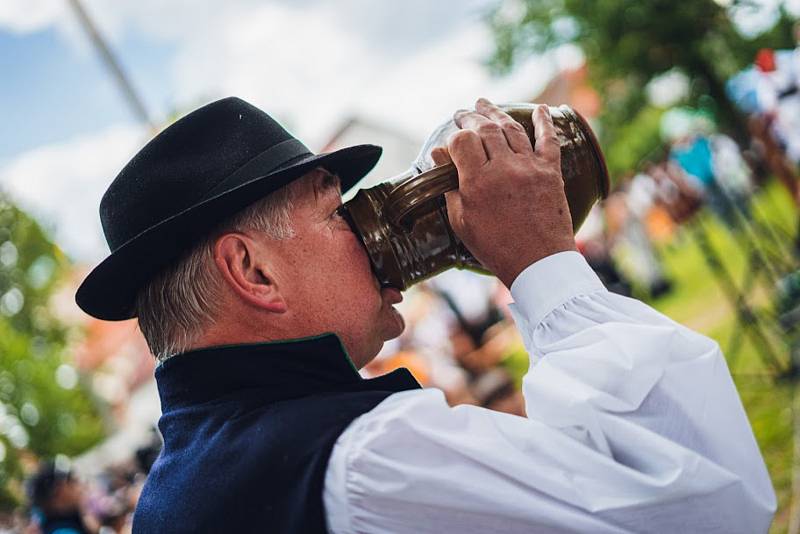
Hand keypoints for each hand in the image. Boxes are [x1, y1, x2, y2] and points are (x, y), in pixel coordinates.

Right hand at [430, 98, 575, 286]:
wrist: (538, 263)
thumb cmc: (496, 247)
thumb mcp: (462, 222)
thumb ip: (450, 187)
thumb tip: (438, 158)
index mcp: (478, 182)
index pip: (461, 141)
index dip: (453, 138)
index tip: (449, 141)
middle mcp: (504, 168)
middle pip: (485, 129)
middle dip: (470, 117)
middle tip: (462, 113)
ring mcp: (530, 167)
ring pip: (511, 128)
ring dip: (496, 113)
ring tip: (484, 105)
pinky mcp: (551, 172)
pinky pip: (549, 139)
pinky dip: (544, 121)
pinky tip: (541, 108)